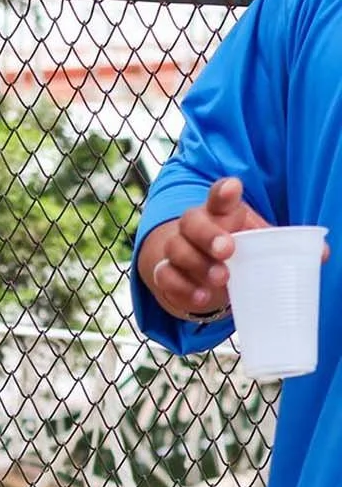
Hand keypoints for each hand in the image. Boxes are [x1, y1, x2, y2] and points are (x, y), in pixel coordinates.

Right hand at [143, 177, 270, 318]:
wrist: (200, 273)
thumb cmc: (236, 251)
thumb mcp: (258, 242)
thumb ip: (282, 245)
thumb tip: (322, 254)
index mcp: (220, 211)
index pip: (219, 195)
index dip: (224, 192)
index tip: (233, 189)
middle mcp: (194, 225)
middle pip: (191, 221)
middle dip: (208, 235)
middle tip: (227, 250)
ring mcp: (176, 248)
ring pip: (176, 249)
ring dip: (198, 264)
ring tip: (222, 279)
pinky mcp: (164, 273)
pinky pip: (165, 277)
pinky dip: (183, 288)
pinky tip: (201, 297)